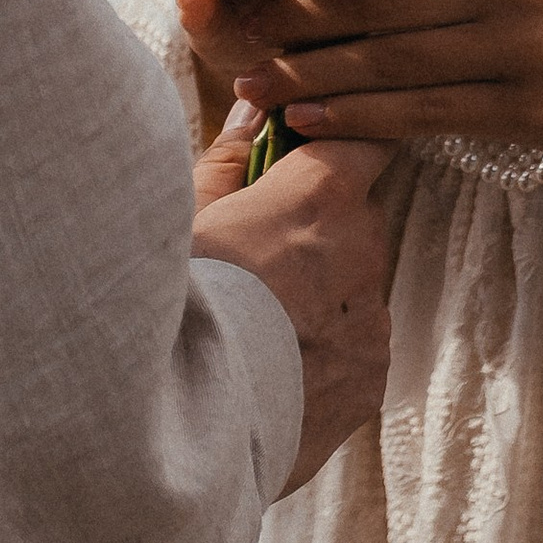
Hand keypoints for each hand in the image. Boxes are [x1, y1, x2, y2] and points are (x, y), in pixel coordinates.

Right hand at [188, 99, 392, 489]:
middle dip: (315, 232)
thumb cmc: (171, 304)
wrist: (178, 425)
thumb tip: (254, 116)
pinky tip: (265, 371)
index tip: (311, 160)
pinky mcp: (369, 381)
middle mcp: (361, 252)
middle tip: (251, 260)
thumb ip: (229, 161)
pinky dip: (319, 354)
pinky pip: (352, 350)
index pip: (364, 141)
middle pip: (354, 221)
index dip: (338, 148)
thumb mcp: (183, 218)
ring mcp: (371, 321)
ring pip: (352, 290)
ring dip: (316, 298)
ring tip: (248, 329)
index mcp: (320, 196)